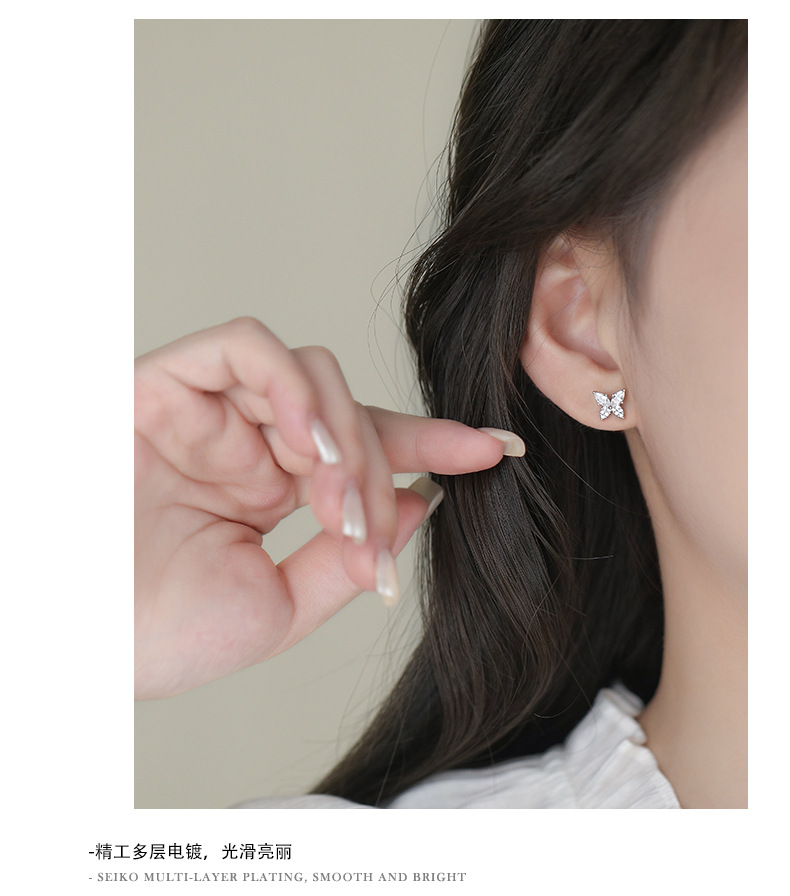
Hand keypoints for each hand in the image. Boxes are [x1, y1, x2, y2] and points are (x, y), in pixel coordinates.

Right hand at [135, 317, 522, 698]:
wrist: (82, 642)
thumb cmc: (162, 634)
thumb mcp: (282, 605)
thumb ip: (350, 553)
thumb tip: (421, 504)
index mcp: (272, 493)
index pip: (366, 450)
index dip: (432, 444)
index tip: (494, 449)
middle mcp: (247, 444)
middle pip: (349, 413)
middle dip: (381, 465)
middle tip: (370, 529)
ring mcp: (211, 412)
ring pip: (311, 375)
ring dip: (341, 434)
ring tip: (336, 499)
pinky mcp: (167, 383)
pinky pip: (245, 348)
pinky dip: (288, 384)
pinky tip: (306, 441)